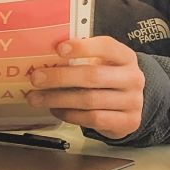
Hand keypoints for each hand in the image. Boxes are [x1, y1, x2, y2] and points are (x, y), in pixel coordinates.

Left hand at [26, 37, 144, 139]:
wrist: (130, 106)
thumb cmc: (107, 79)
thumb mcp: (100, 63)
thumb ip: (80, 58)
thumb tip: (45, 55)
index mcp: (125, 57)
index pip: (107, 47)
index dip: (82, 47)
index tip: (59, 49)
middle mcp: (132, 78)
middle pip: (93, 76)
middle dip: (60, 77)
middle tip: (36, 78)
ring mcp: (133, 102)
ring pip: (89, 100)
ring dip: (58, 99)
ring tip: (36, 98)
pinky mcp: (128, 122)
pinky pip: (93, 119)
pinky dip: (70, 115)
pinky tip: (55, 110)